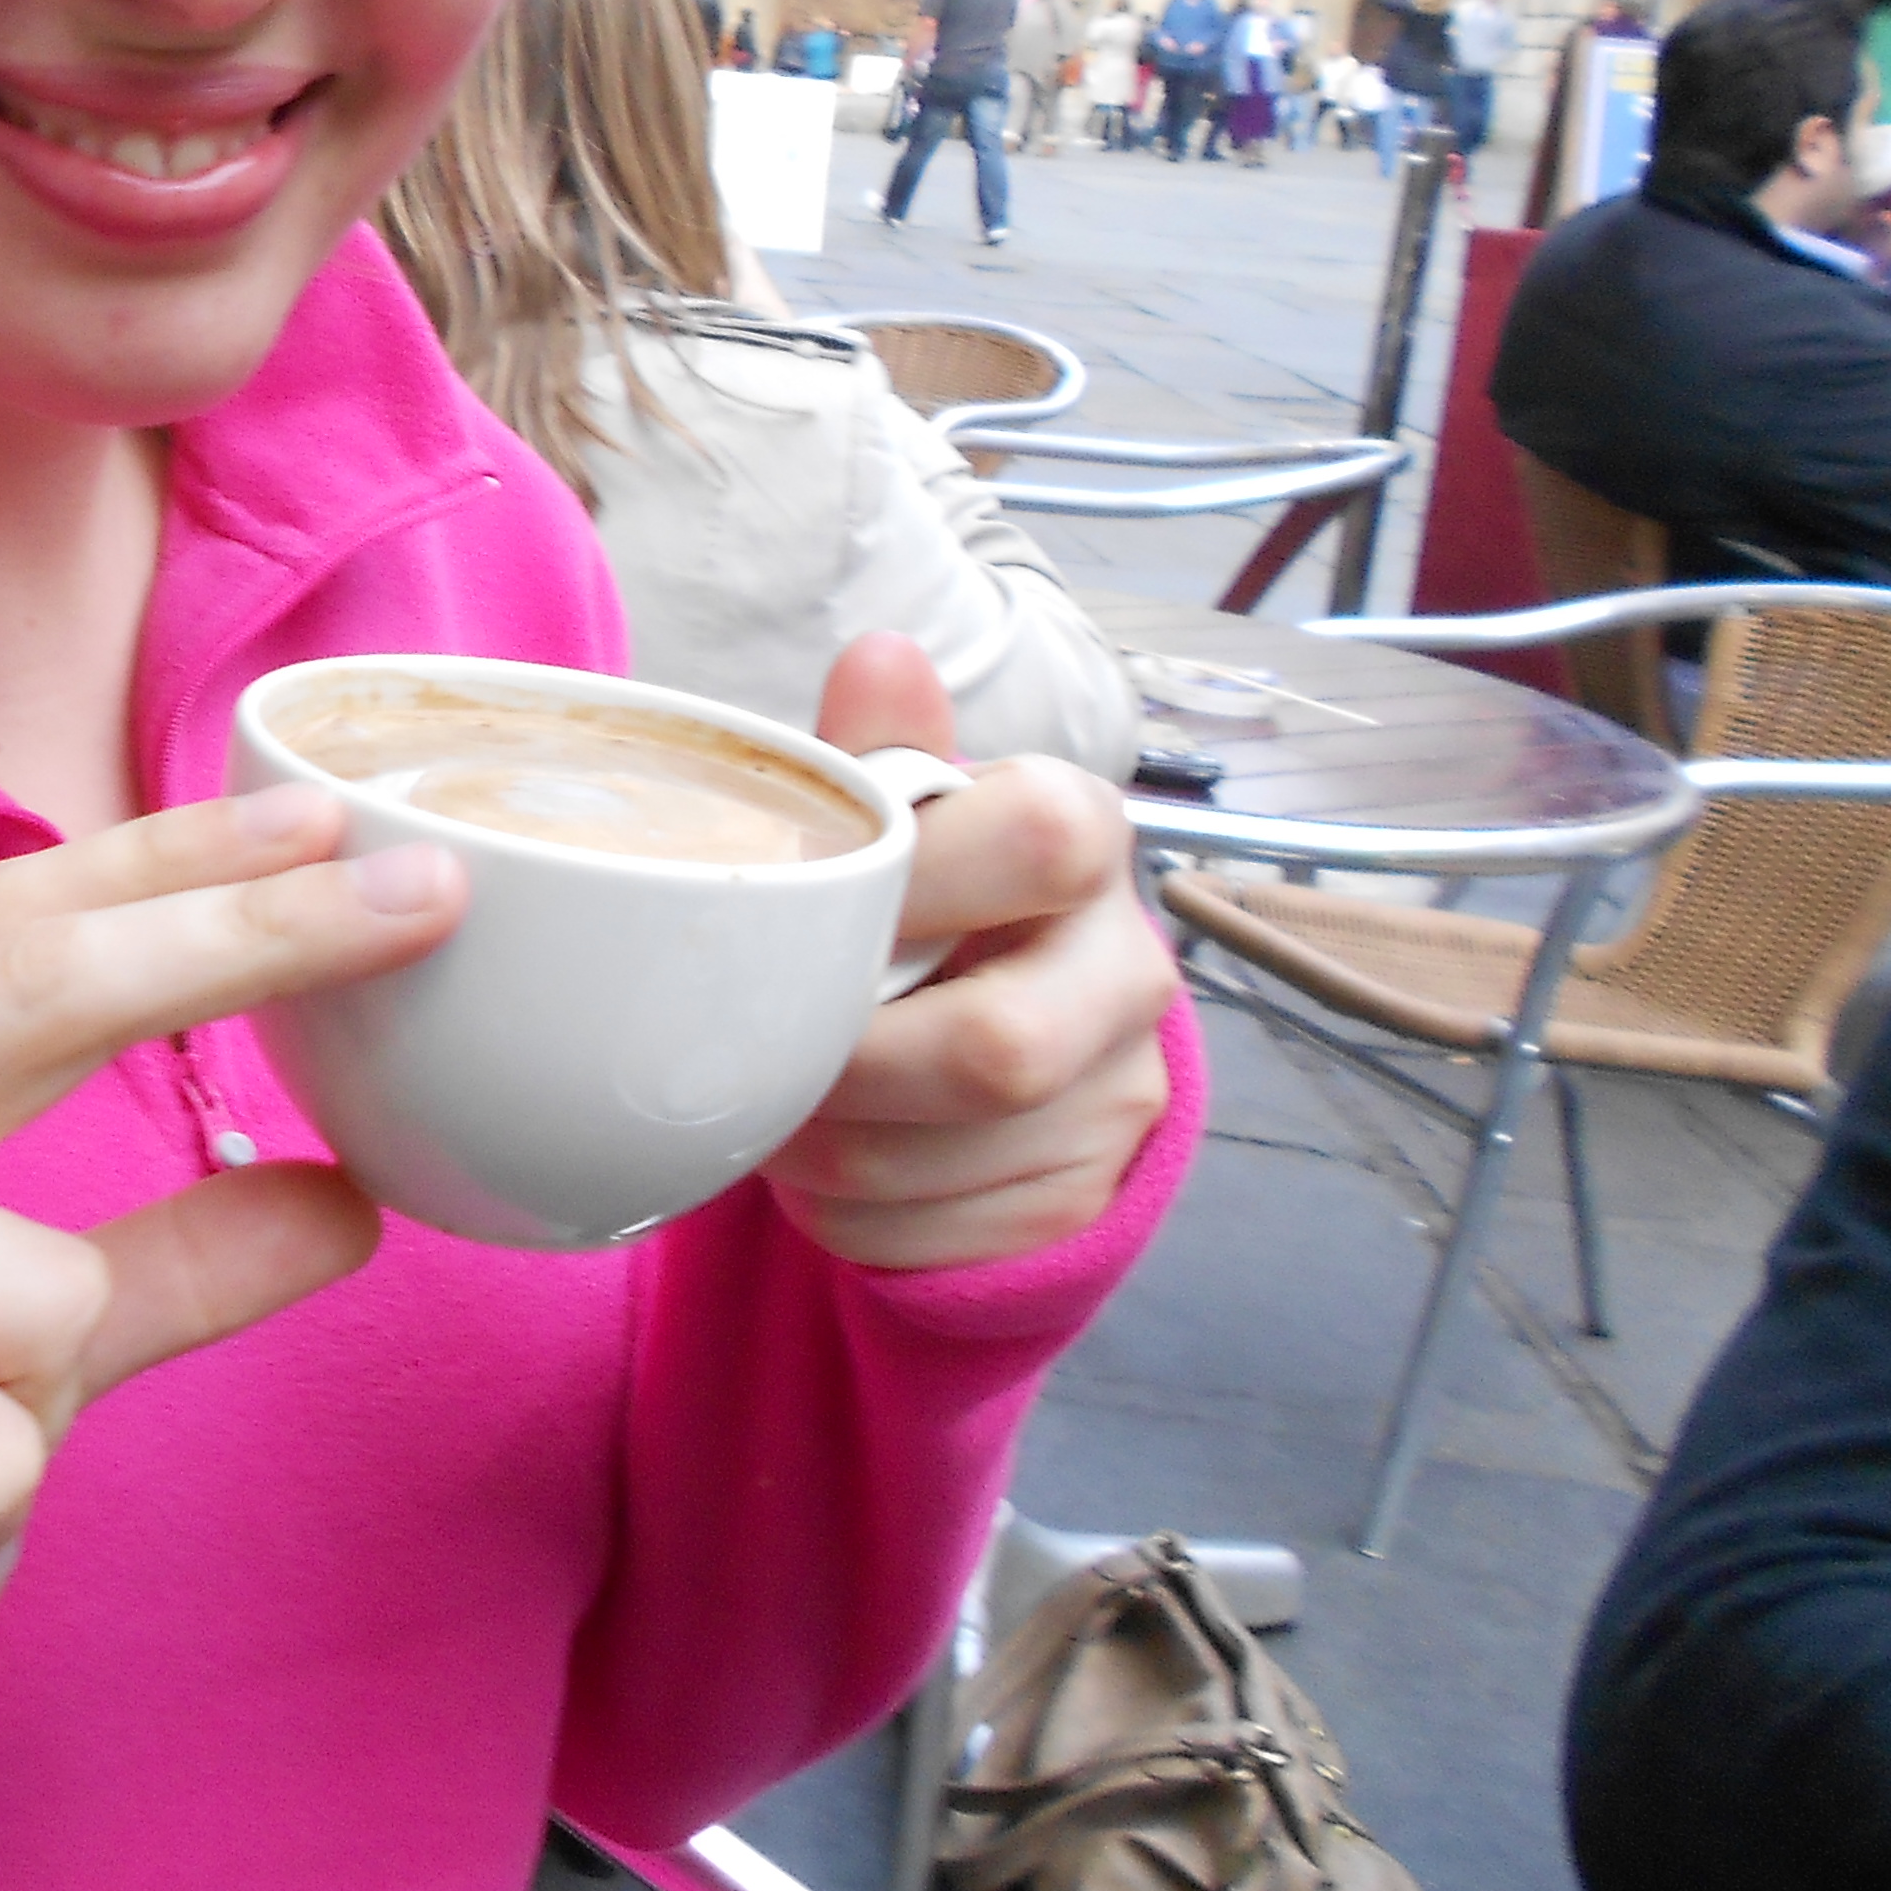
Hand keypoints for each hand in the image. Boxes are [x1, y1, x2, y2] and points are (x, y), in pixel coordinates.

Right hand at [0, 791, 445, 1610]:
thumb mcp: (2, 1338)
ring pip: (48, 1303)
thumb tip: (347, 1202)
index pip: (4, 925)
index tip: (317, 820)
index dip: (164, 864)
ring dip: (25, 1424)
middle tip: (419, 897)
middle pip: (40, 992)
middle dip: (241, 941)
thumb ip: (161, 1262)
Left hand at [760, 634, 1174, 1270]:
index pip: (1043, 837)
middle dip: (845, 1068)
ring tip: (776, 1105)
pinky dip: (849, 1216)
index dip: (914, 885)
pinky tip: (827, 1169)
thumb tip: (880, 653)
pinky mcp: (1083, 1199)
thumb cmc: (918, 901)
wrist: (992, 1034)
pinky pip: (941, 1237)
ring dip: (823, 1150)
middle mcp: (1128, 970)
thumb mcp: (894, 821)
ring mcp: (1120, 1095)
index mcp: (1083, 839)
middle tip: (762, 1051)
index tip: (817, 913)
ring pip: (948, 1160)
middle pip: (997, 1049)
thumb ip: (881, 752)